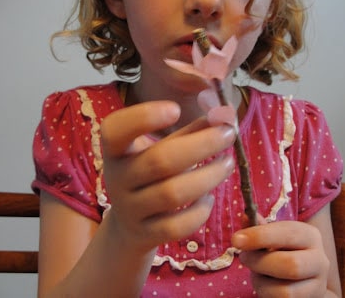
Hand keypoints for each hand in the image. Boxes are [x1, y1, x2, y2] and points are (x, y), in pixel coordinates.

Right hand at [101, 100, 235, 251]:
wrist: (130, 225)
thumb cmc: (150, 176)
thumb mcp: (161, 149)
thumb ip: (191, 131)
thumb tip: (226, 114)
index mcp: (116, 150)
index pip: (115, 130)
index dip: (143, 117)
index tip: (176, 109)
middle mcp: (117, 179)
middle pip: (160, 161)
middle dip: (203, 145)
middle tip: (229, 134)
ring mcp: (129, 210)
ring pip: (173, 194)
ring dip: (209, 176)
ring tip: (227, 164)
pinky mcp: (146, 234)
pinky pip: (178, 226)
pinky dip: (200, 211)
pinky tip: (209, 198)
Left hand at [232, 220, 329, 297]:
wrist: (303, 279)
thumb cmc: (282, 251)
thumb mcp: (272, 236)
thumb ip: (258, 227)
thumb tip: (245, 215)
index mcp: (310, 236)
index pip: (288, 233)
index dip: (260, 236)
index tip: (236, 239)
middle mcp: (320, 260)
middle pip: (290, 265)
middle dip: (259, 262)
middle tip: (243, 258)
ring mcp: (318, 286)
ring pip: (285, 291)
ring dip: (261, 283)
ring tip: (256, 275)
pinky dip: (266, 295)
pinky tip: (265, 286)